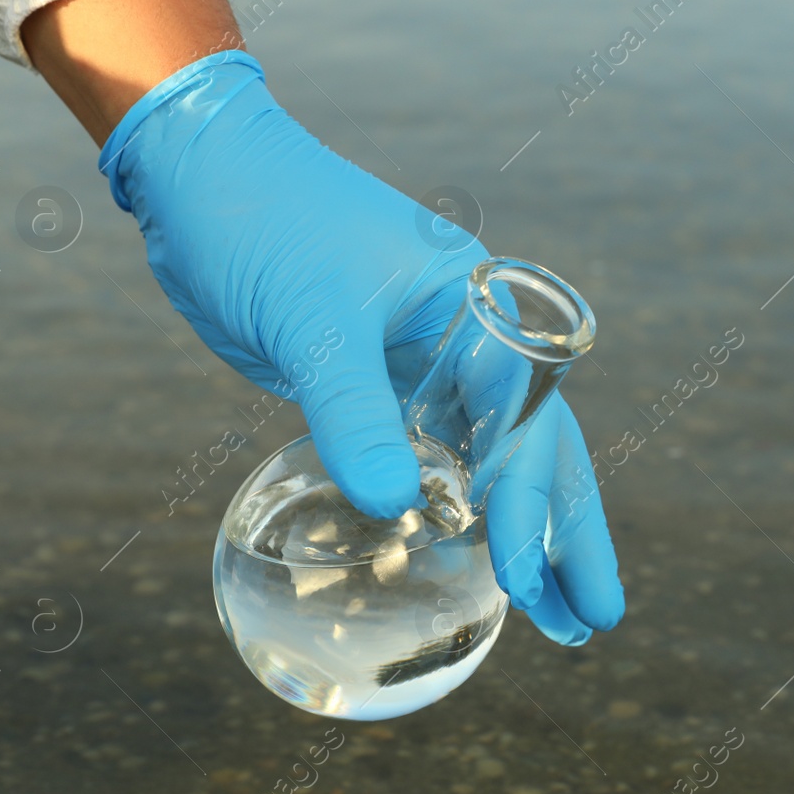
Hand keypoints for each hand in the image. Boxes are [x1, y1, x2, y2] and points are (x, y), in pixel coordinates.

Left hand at [95, 49, 622, 642]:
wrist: (200, 173)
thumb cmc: (262, 220)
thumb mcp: (312, 316)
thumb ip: (353, 410)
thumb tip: (394, 505)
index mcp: (476, 308)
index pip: (525, 420)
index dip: (533, 503)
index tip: (528, 582)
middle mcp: (467, 341)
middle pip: (538, 449)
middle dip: (566, 534)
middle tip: (592, 621)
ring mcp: (423, 366)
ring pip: (489, 461)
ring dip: (518, 533)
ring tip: (552, 616)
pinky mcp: (375, 386)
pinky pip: (431, 458)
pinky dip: (452, 510)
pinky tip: (460, 557)